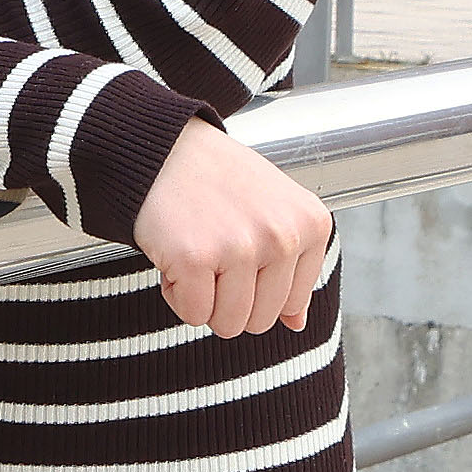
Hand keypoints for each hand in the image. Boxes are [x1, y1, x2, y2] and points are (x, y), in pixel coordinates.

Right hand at [131, 121, 334, 342]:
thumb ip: (293, 267)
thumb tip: (298, 323)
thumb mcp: (273, 211)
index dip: (256, 285)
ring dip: (202, 297)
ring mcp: (241, 247)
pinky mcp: (196, 258)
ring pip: (228, 323)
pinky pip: (193, 314)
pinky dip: (176, 292)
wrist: (160, 147)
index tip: (238, 245)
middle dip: (228, 297)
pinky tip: (175, 253)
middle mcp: (283, 236)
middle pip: (261, 320)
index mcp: (311, 225)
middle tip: (212, 248)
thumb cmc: (216, 179)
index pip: (293, 303)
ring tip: (196, 250)